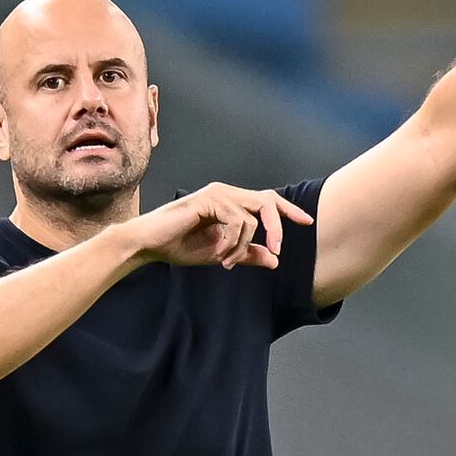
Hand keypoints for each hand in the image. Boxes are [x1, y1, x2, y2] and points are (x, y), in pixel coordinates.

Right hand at [134, 183, 313, 270]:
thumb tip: (274, 260)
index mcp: (231, 203)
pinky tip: (219, 255)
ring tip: (227, 261)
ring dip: (243, 246)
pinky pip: (236, 222)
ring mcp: (217, 194)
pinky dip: (232, 242)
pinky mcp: (208, 201)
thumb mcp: (222, 254)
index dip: (288, 210)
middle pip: (267, 202)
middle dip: (277, 227)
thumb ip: (248, 254)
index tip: (306, 222)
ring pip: (251, 218)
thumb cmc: (179, 246)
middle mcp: (226, 193)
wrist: (149, 244)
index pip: (266, 201)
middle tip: (276, 250)